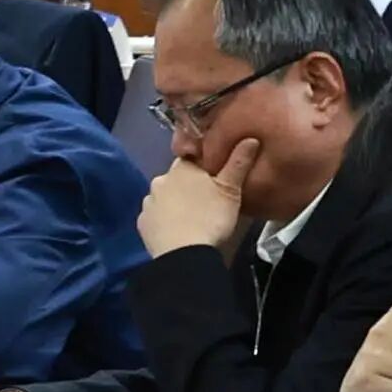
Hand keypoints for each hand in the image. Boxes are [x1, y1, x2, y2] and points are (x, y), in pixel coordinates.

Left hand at [137, 142, 261, 262]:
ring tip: (192, 218)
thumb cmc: (210, 217)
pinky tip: (176, 231)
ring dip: (175, 204)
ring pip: (164, 198)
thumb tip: (250, 138)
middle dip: (188, 187)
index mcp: (181, 168)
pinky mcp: (142, 223)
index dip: (203, 168)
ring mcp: (148, 202)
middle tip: (206, 202)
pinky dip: (164, 221)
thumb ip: (239, 162)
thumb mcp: (231, 190)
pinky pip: (155, 217)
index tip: (214, 180)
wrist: (184, 253)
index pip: (191, 160)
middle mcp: (159, 180)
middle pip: (176, 179)